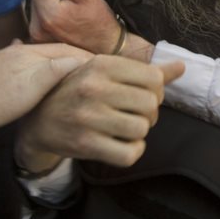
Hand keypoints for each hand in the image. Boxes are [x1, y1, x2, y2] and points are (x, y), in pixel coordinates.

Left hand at [0, 42, 91, 136]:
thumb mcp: (28, 87)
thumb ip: (55, 70)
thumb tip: (83, 61)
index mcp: (30, 55)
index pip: (70, 52)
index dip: (91, 60)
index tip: (111, 69)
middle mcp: (18, 54)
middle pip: (56, 53)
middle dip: (78, 61)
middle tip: (99, 75)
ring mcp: (4, 64)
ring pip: (40, 61)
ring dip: (58, 66)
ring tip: (74, 77)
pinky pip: (26, 71)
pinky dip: (40, 73)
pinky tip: (35, 78)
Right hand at [16, 55, 185, 170]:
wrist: (38, 119)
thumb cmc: (76, 90)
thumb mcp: (104, 71)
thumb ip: (143, 71)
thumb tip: (181, 66)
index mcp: (101, 65)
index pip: (153, 78)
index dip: (156, 91)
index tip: (143, 96)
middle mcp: (95, 88)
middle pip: (150, 105)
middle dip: (149, 113)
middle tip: (135, 115)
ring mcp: (89, 117)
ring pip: (141, 129)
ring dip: (139, 133)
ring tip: (126, 128)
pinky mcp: (86, 143)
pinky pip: (130, 154)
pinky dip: (132, 151)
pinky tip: (122, 144)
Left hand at [26, 0, 120, 53]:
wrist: (106, 47)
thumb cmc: (98, 18)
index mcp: (49, 14)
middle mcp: (37, 28)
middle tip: (70, 4)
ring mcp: (35, 36)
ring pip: (34, 4)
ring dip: (48, 4)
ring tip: (67, 14)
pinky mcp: (36, 40)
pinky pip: (36, 16)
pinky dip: (47, 14)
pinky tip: (62, 22)